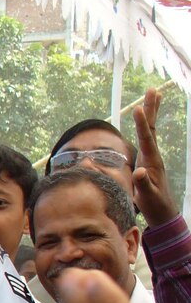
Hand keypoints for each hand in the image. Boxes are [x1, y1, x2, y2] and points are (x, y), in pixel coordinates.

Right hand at [132, 87, 178, 226]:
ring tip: (152, 96)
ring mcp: (152, 157)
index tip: (138, 108)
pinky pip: (147, 138)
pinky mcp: (148, 160)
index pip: (147, 138)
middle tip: (153, 89)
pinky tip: (144, 122)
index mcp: (153, 161)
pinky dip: (146, 126)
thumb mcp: (148, 197)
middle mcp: (154, 155)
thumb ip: (144, 184)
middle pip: (153, 127)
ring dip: (151, 113)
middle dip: (152, 109)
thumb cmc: (155, 205)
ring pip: (151, 131)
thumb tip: (139, 171)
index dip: (142, 124)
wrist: (163, 212)